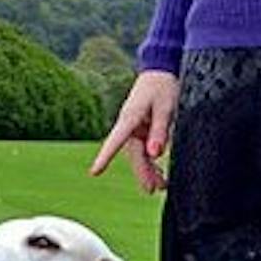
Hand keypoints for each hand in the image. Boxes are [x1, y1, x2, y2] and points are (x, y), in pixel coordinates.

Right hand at [89, 70, 178, 192]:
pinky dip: (152, 162)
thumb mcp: (166, 108)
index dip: (106, 157)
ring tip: (160, 187)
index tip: (95, 172)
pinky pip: (145, 149)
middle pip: (133, 153)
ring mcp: (135, 128)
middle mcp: (129, 125)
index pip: (116, 140)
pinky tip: (159, 174)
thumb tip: (155, 154)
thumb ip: (160, 131)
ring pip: (139, 154)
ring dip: (148, 170)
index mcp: (130, 117)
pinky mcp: (142, 129)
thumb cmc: (163, 86)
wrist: (160, 71)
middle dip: (142, 172)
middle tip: (151, 190)